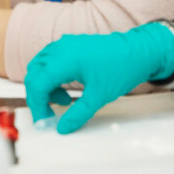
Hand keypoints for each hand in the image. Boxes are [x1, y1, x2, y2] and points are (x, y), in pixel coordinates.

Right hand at [24, 23, 173, 133]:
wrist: (139, 51)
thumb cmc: (121, 68)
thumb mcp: (99, 96)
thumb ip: (78, 113)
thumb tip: (62, 128)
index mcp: (65, 59)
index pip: (37, 83)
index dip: (37, 105)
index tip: (44, 121)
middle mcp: (60, 48)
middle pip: (34, 74)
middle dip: (38, 97)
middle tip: (49, 115)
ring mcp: (64, 45)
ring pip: (40, 67)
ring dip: (45, 86)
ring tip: (64, 101)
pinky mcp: (69, 46)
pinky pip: (50, 61)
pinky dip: (51, 77)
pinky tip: (67, 89)